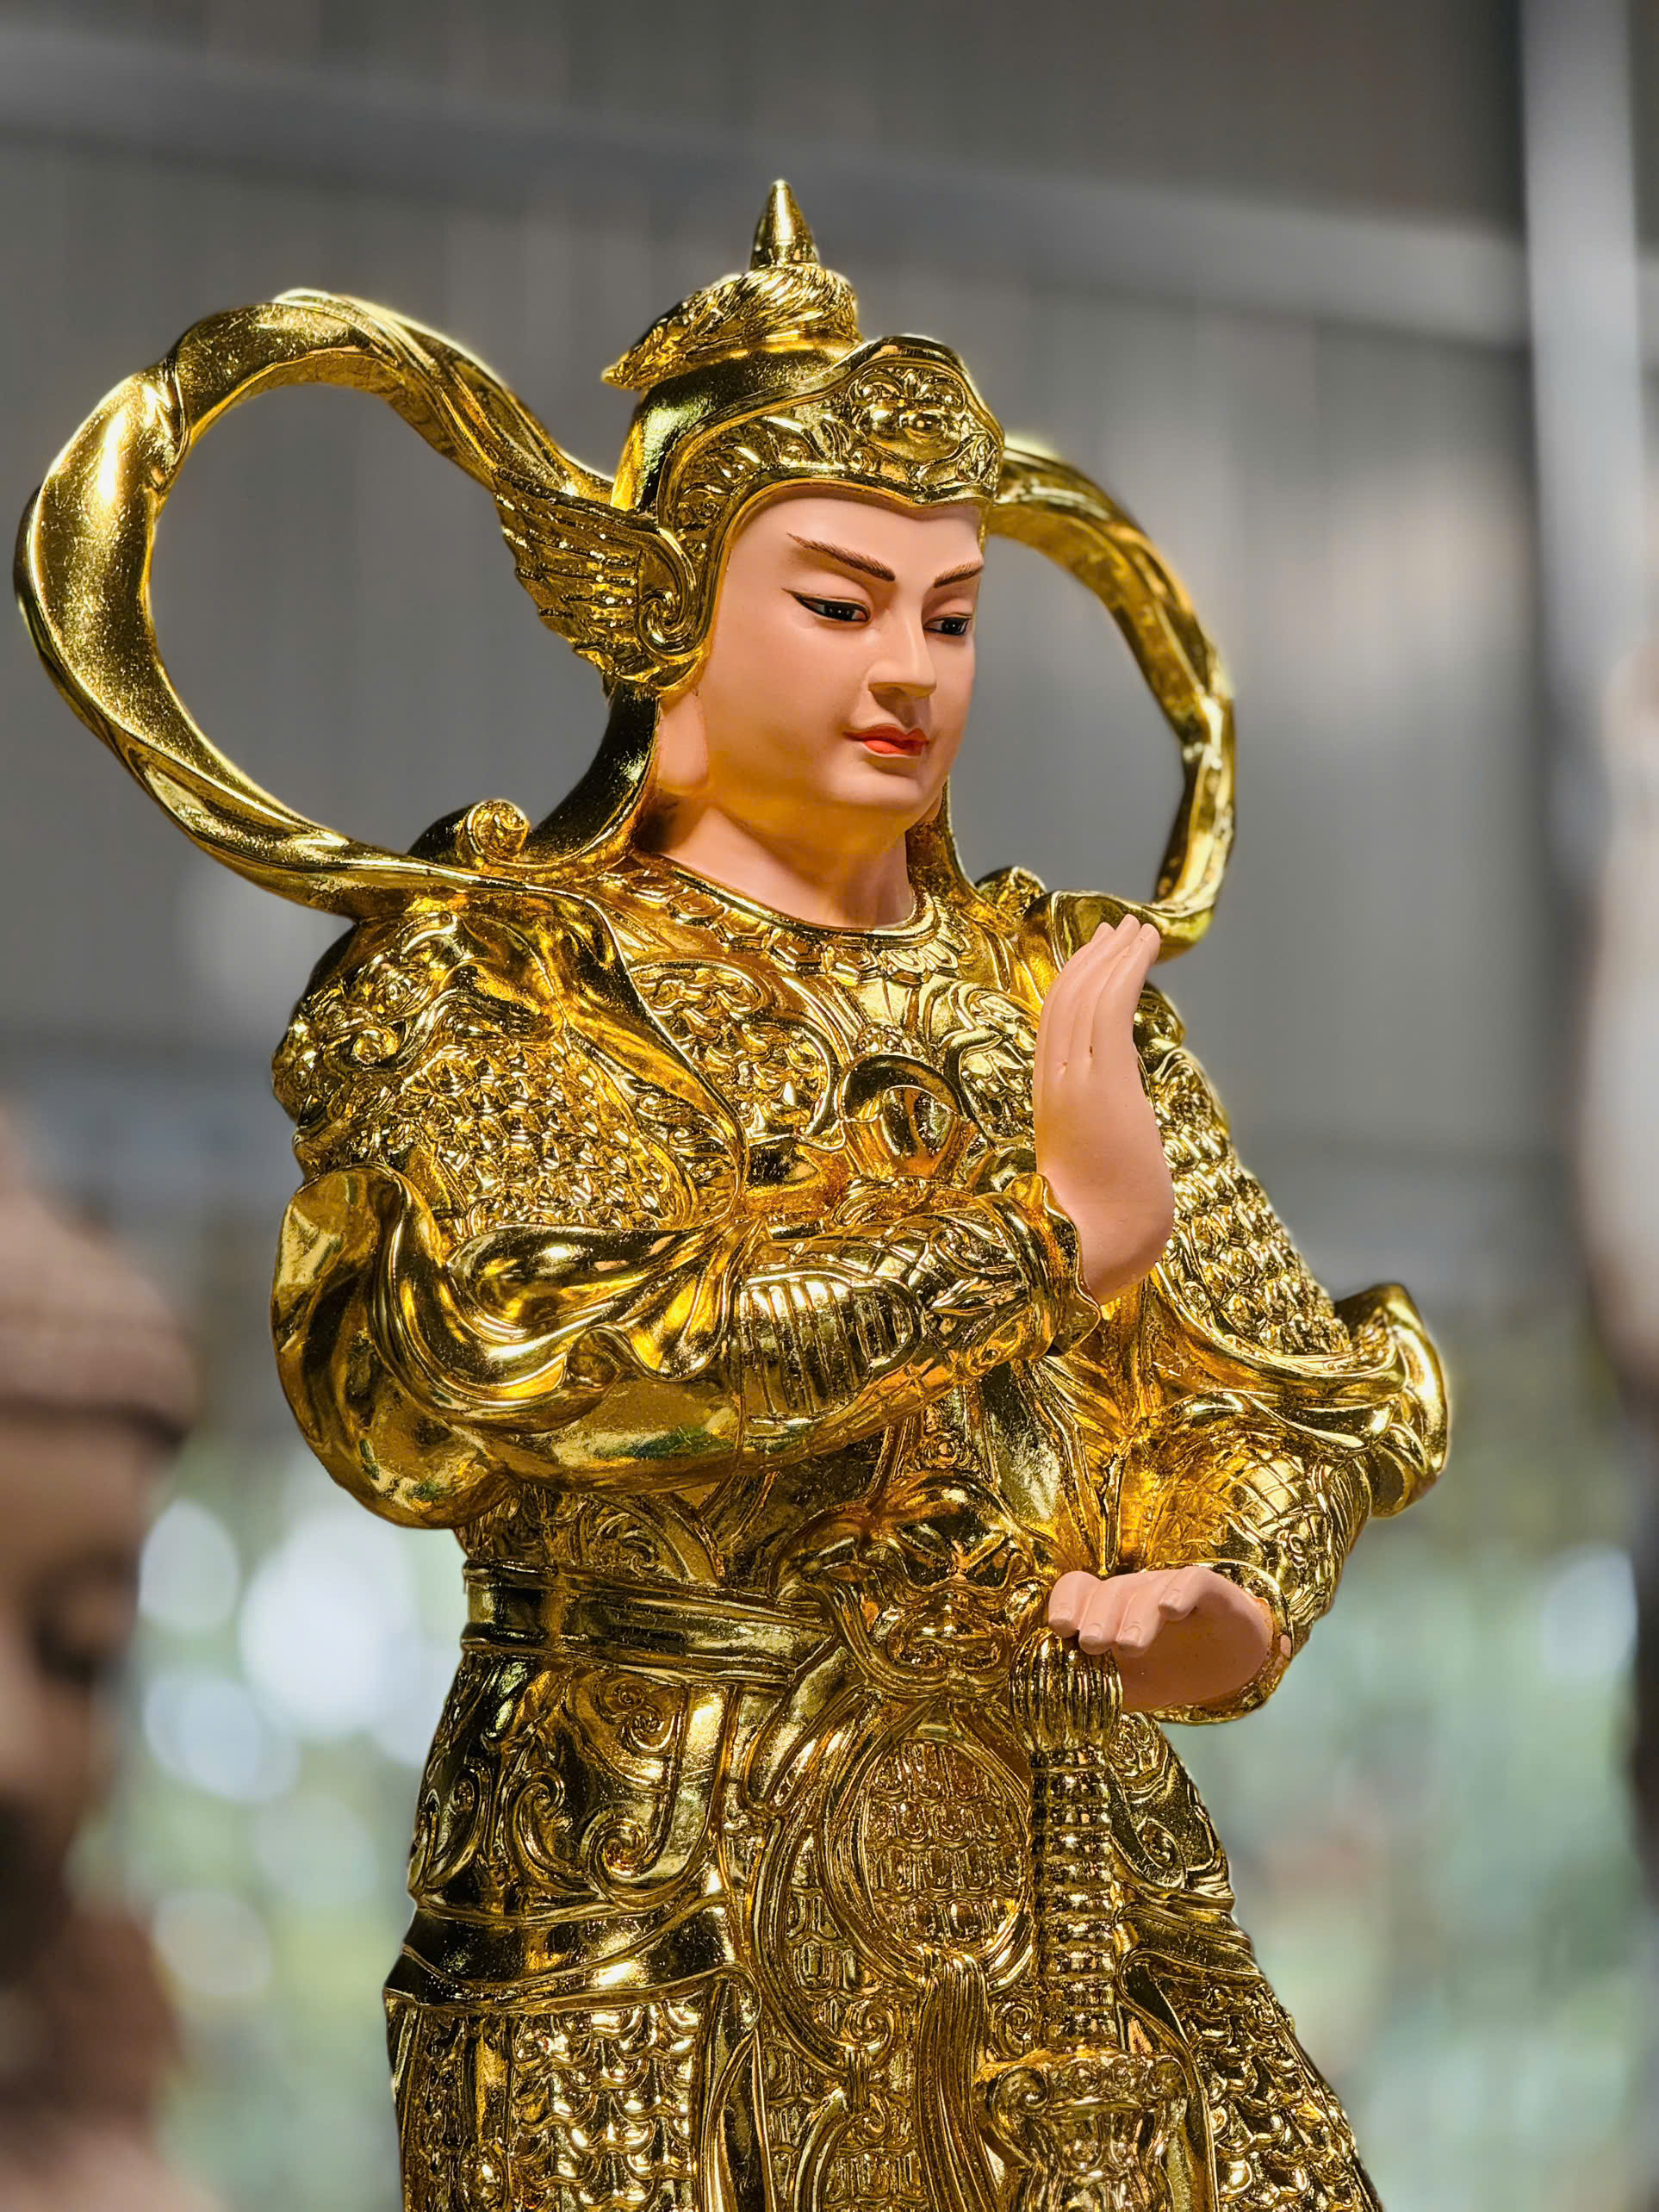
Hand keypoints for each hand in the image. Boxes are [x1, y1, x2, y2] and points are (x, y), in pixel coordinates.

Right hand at [1033, 916, 1174, 1303]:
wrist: (1092, 1251)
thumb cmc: (1100, 1229)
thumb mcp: (1099, 1167)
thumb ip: (1106, 1132)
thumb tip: (1128, 1115)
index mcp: (1049, 1103)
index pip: (1056, 1026)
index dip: (1074, 984)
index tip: (1096, 957)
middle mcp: (1054, 1084)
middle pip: (1066, 1001)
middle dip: (1093, 958)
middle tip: (1118, 928)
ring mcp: (1076, 1081)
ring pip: (1088, 996)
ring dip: (1115, 954)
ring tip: (1137, 928)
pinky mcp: (1104, 1083)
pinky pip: (1111, 1008)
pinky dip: (1128, 969)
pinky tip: (1144, 946)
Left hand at [1047, 1567, 1284, 1711]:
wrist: (1230, 1670)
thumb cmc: (1168, 1671)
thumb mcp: (1127, 1686)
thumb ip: (1095, 1688)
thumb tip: (1057, 1696)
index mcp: (1108, 1610)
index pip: (1079, 1588)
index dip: (1066, 1602)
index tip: (1060, 1629)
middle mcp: (1137, 1593)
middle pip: (1110, 1590)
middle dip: (1097, 1616)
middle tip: (1092, 1644)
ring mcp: (1172, 1589)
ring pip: (1149, 1590)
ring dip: (1136, 1616)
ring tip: (1130, 1645)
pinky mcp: (1211, 1592)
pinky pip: (1194, 1580)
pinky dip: (1181, 1591)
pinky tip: (1172, 1611)